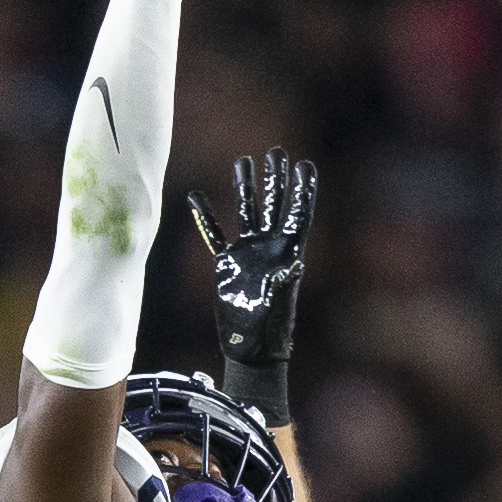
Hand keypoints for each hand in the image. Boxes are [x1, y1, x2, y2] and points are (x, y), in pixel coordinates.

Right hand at [188, 149, 315, 409]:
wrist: (249, 350)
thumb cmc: (270, 332)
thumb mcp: (279, 307)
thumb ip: (283, 283)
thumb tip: (292, 262)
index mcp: (289, 254)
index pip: (298, 214)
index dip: (303, 190)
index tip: (305, 165)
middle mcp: (270, 249)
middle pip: (275, 205)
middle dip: (276, 178)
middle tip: (276, 151)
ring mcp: (248, 254)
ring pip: (247, 212)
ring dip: (246, 188)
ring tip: (244, 161)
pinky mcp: (227, 265)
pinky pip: (215, 235)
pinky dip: (205, 218)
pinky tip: (195, 197)